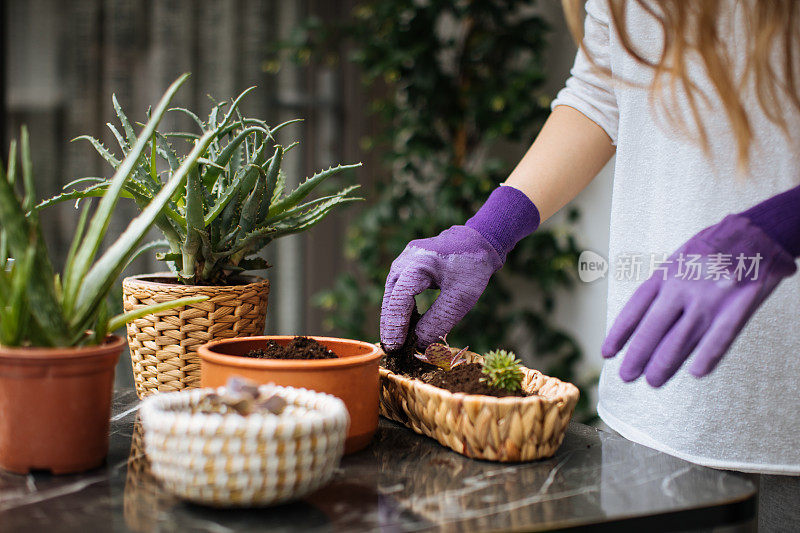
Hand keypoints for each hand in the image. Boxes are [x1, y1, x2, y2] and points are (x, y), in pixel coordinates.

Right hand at [380, 226, 501, 350]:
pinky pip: (399, 289)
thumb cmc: (472, 267)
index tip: (395, 347)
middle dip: (390, 325)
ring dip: (394, 318)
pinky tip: (406, 326)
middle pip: (391, 297)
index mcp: (418, 264)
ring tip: (397, 342)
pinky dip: (401, 308)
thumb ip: (439, 320)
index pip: (399, 299)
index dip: (395, 325)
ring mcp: (404, 260)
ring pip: (392, 294)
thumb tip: (420, 344)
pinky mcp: (407, 265)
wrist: (479, 241)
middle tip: (392, 351)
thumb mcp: (461, 297)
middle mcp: (405, 260)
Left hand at [602, 214, 796, 386]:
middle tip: (627, 376)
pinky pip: (719, 338)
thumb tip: (639, 319)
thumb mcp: (677, 258)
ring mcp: (709, 299)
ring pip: (681, 339)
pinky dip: (707, 357)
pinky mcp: (737, 308)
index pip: (635, 309)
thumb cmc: (711, 248)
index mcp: (665, 274)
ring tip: (652, 381)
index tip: (608, 353)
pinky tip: (695, 373)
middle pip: (653, 329)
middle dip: (637, 356)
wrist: (755, 231)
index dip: (619, 334)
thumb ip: (662, 286)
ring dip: (664, 363)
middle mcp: (682, 288)